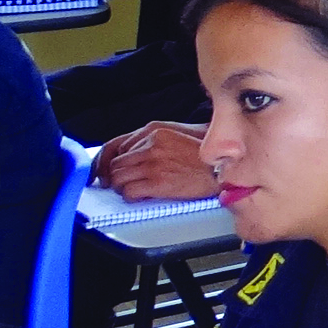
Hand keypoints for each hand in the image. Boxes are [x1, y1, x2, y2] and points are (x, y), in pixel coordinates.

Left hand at [94, 121, 214, 201]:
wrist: (225, 170)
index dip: (104, 161)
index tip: (102, 171)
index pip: (115, 145)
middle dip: (114, 176)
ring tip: (133, 190)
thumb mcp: (177, 134)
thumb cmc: (206, 154)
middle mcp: (151, 145)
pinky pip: (129, 192)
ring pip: (119, 178)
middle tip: (119, 184)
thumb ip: (152, 139)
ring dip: (122, 187)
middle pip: (115, 163)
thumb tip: (130, 153)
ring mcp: (154, 163)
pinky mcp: (159, 182)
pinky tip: (141, 196)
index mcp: (154, 131)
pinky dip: (131, 196)